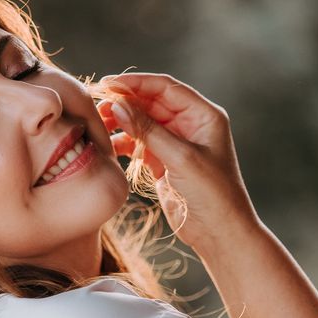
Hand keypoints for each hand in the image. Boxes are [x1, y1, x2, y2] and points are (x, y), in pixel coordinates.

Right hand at [97, 72, 259, 251]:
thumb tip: (119, 105)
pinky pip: (139, 143)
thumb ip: (149, 131)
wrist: (220, 234)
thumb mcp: (181, 158)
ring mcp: (175, 142)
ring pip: (142, 122)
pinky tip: (108, 145)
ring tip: (99, 123)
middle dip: (125, 101)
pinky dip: (123, 142)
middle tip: (98, 104)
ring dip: (121, 121)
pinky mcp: (163, 161)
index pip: (165, 88)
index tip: (109, 83)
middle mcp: (189, 124)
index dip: (136, 83)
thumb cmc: (213, 194)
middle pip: (151, 102)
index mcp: (203, 115)